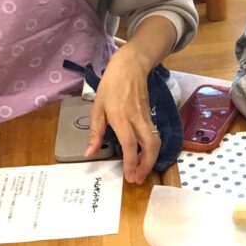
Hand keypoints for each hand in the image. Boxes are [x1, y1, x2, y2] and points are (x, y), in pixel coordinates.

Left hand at [88, 46, 158, 183]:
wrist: (131, 67)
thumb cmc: (111, 85)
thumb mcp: (98, 107)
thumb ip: (96, 131)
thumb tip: (89, 153)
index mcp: (121, 117)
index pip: (130, 143)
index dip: (131, 161)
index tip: (129, 176)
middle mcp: (137, 120)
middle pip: (150, 145)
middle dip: (147, 165)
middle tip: (138, 179)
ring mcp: (146, 118)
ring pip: (155, 142)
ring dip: (151, 159)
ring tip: (141, 172)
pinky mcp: (150, 117)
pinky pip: (153, 136)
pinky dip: (151, 150)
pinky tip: (143, 157)